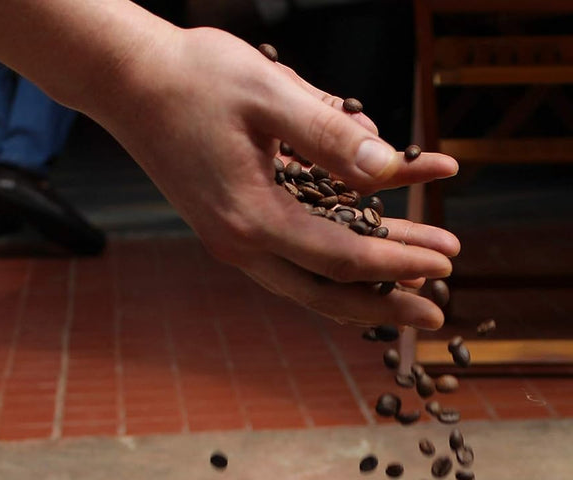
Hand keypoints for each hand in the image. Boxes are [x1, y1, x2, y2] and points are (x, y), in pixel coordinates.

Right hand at [100, 27, 459, 328]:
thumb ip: (331, 135)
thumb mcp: (268, 93)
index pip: (342, 259)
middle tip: (438, 310)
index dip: (399, 263)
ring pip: (316, 278)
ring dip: (370, 282)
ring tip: (420, 282)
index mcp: (251, 220)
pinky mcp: (241, 225)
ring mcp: (239, 240)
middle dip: (389, 299)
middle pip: (330, 290)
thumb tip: (388, 168)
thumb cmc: (194, 76)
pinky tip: (378, 237)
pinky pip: (302, 250)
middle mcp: (244, 244)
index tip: (446, 261)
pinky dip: (342, 248)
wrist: (127, 78)